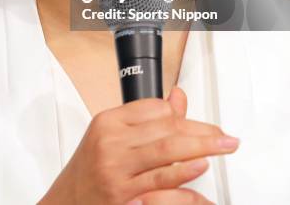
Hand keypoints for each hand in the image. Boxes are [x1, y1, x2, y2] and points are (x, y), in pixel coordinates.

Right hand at [39, 86, 238, 204]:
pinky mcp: (123, 196)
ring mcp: (116, 170)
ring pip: (167, 151)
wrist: (64, 203)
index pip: (154, 109)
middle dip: (201, 131)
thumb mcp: (111, 136)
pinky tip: (200, 168)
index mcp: (109, 122)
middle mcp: (111, 143)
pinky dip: (184, 176)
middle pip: (166, 128)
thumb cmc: (90, 169)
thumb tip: (178, 96)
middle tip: (225, 136)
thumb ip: (146, 118)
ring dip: (202, 148)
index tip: (203, 124)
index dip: (183, 115)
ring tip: (223, 146)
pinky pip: (160, 183)